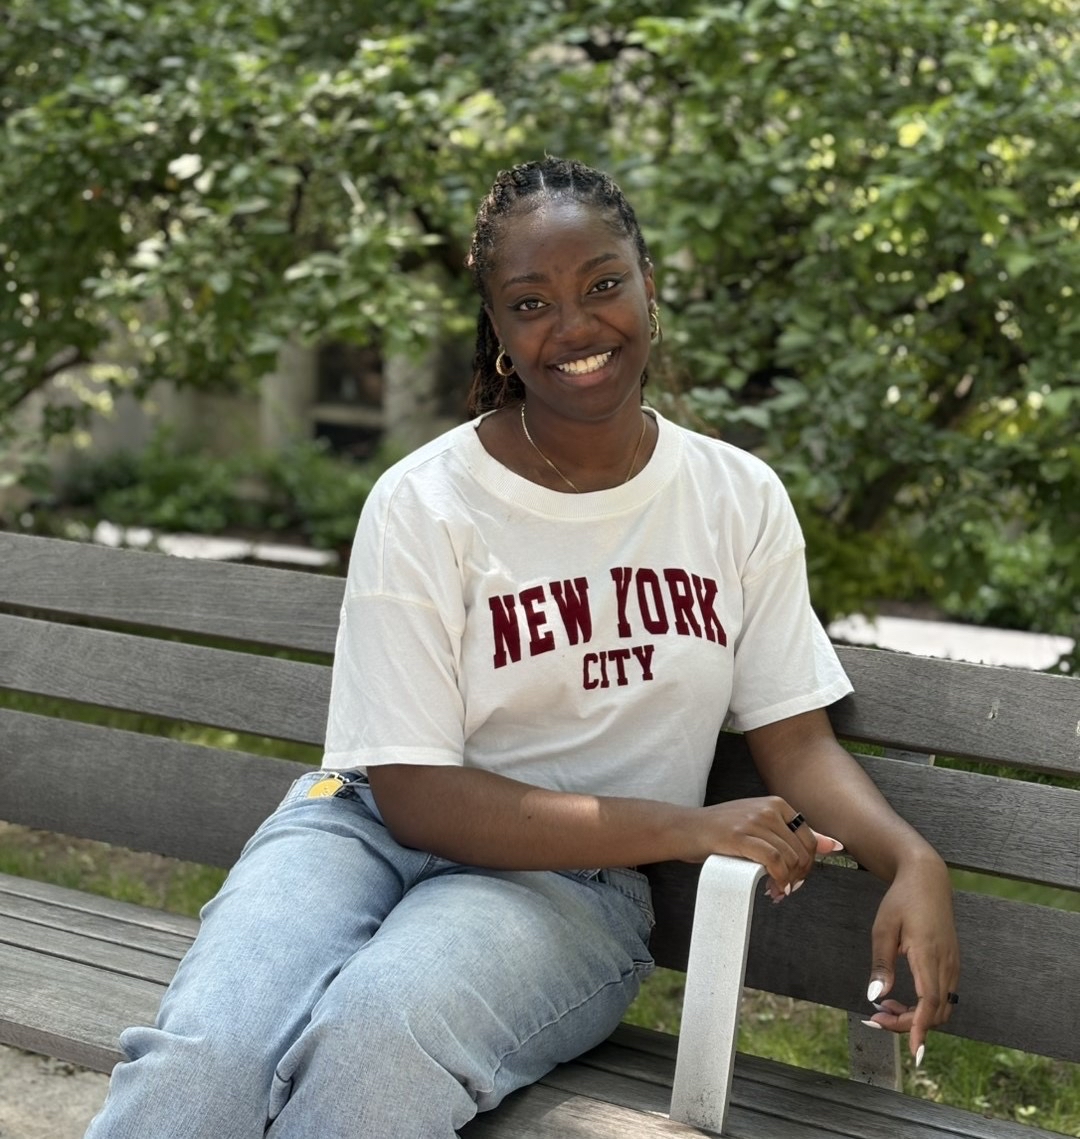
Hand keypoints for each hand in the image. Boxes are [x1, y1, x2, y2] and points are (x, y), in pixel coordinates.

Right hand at [688, 796, 842, 898]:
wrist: (686, 829)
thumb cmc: (722, 831)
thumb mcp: (761, 827)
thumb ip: (795, 834)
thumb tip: (833, 846)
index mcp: (776, 804)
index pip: (809, 839)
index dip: (806, 865)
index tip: (795, 878)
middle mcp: (767, 809)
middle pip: (802, 851)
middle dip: (798, 876)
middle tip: (785, 889)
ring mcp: (753, 821)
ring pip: (789, 857)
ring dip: (787, 881)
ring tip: (775, 891)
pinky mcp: (739, 836)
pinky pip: (773, 860)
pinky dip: (777, 878)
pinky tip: (771, 887)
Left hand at [861, 855, 959, 1063]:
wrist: (927, 878)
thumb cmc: (902, 900)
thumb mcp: (883, 928)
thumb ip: (881, 963)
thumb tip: (875, 995)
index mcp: (929, 955)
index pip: (929, 1002)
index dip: (920, 1028)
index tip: (913, 1052)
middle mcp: (946, 964)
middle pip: (934, 1011)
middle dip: (907, 1024)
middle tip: (876, 1019)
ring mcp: (952, 964)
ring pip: (941, 1007)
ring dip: (916, 1016)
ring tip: (884, 1008)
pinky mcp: (951, 963)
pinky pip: (943, 995)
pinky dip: (924, 1005)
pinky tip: (900, 997)